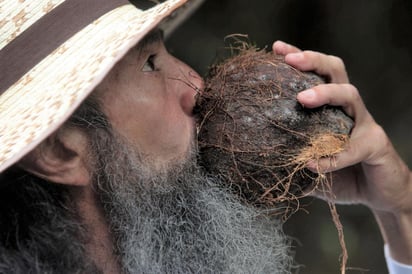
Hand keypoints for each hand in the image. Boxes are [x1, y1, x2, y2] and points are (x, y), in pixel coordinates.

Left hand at [272, 40, 411, 262]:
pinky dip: (333, 156)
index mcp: (330, 106)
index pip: (315, 74)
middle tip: (290, 61)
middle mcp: (348, 108)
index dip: (298, 58)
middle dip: (313, 61)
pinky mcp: (376, 144)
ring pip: (350, 95)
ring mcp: (365, 124)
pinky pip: (354, 147)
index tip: (275, 49)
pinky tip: (313, 164)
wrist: (377, 195)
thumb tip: (258, 158)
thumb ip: (291, 156)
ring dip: (326, 93)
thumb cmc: (340, 174)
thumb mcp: (309, 163)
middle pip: (336, 71)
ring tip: (302, 98)